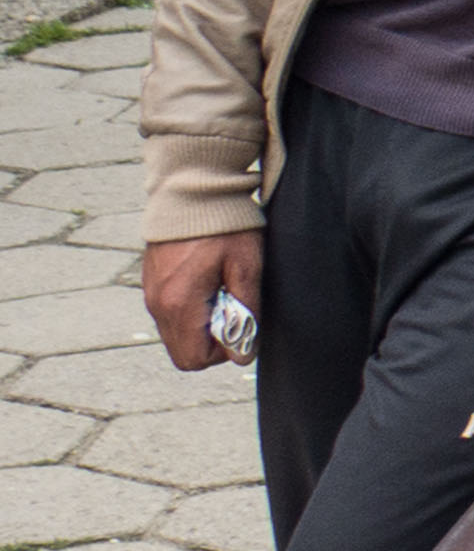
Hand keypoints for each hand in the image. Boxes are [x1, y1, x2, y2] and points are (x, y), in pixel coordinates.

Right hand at [143, 230, 263, 371]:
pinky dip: (190, 312)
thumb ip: (245, 313)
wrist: (193, 191)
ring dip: (201, 326)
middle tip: (231, 310)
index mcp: (180, 303)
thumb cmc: (224, 227)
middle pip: (183, 353)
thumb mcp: (246, 266)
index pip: (195, 359)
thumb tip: (242, 353)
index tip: (238, 323)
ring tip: (220, 292)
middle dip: (211, 343)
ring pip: (176, 335)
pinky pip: (169, 316)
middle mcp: (158, 304)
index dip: (223, 351)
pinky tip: (207, 284)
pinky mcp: (151, 284)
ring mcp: (151, 295)